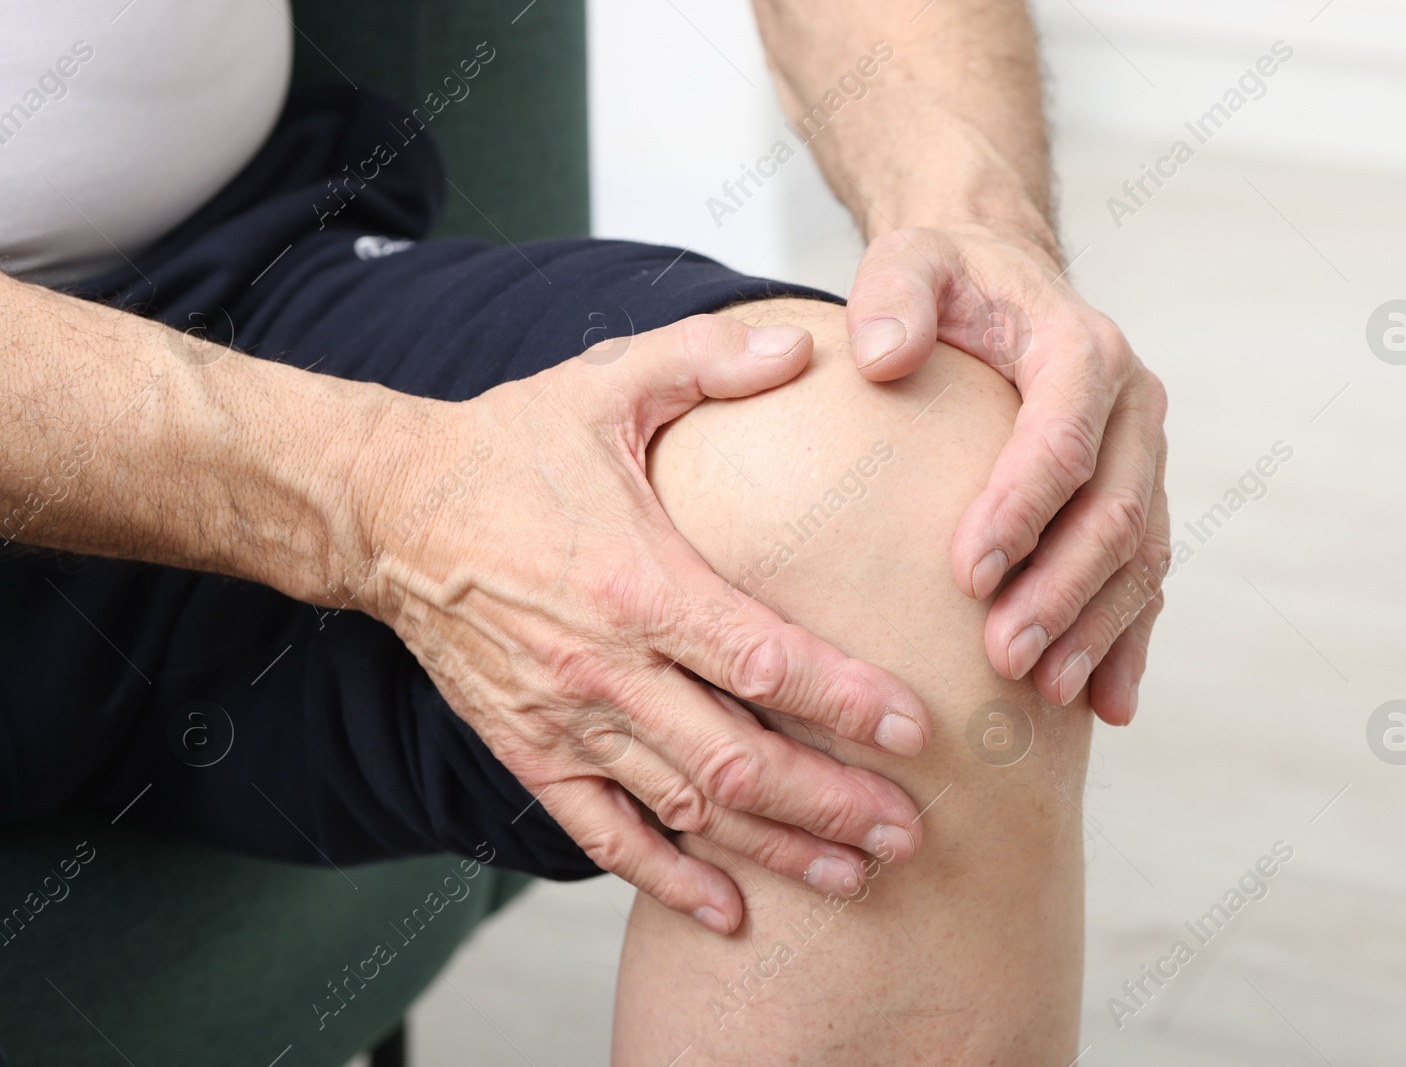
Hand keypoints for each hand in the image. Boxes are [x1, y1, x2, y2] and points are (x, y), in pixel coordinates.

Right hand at [355, 316, 929, 932]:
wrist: (387, 509)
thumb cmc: (506, 445)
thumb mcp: (607, 382)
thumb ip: (710, 357)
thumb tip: (807, 339)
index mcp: (636, 580)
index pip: (762, 660)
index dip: (844, 701)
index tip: (915, 732)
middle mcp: (603, 666)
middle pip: (737, 760)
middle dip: (832, 803)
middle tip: (912, 833)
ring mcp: (564, 720)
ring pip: (687, 809)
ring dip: (775, 848)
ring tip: (855, 875)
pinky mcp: (529, 750)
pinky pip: (604, 833)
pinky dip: (667, 880)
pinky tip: (728, 912)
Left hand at [846, 223, 1169, 722]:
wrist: (1005, 286)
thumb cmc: (949, 282)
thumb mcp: (910, 261)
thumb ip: (891, 294)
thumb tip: (880, 357)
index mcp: (1081, 348)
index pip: (1063, 438)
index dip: (1022, 509)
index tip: (966, 574)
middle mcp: (1131, 406)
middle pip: (1113, 511)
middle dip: (1061, 590)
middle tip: (1001, 656)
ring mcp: (1142, 458)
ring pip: (1140, 556)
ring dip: (1096, 628)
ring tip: (1044, 691)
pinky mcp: (1139, 499)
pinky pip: (1147, 580)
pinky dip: (1128, 641)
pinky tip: (1106, 705)